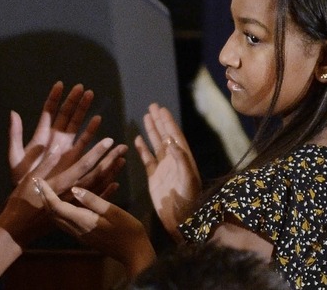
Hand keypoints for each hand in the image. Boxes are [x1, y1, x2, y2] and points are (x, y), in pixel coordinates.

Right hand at [0, 137, 127, 247]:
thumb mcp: (26, 179)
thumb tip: (57, 147)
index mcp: (59, 184)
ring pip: (98, 188)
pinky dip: (106, 192)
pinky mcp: (75, 212)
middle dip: (109, 161)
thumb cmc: (21, 200)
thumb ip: (44, 164)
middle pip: (95, 176)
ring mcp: (75, 205)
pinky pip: (94, 203)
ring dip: (111, 173)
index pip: (82, 166)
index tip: (108, 140)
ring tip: (122, 160)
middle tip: (122, 148)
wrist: (19, 228)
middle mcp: (71, 195)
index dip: (96, 153)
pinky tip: (116, 183)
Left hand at [8, 82, 101, 184]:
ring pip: (76, 124)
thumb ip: (15, 135)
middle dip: (74, 100)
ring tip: (91, 95)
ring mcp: (66, 147)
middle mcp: (56, 138)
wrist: (32, 198)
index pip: (49, 111)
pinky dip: (90, 130)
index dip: (54, 97)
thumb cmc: (22, 178)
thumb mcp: (15, 157)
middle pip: (66, 114)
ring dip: (84, 110)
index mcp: (41, 135)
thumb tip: (13, 112)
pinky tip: (97, 120)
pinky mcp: (74, 158)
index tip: (60, 84)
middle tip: (82, 87)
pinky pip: (84, 141)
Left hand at [35, 178, 155, 277]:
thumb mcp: (113, 211)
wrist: (134, 253)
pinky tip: (63, 202)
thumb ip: (92, 200)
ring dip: (50, 205)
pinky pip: (65, 223)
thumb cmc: (128, 230)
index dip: (46, 193)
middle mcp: (77, 229)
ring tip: (46, 190)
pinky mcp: (84, 236)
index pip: (57, 206)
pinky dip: (59, 211)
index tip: (39, 180)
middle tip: (38, 182)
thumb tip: (74, 190)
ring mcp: (80, 235)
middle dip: (43, 198)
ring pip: (57, 219)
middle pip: (52, 214)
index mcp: (83, 221)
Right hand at [135, 103, 201, 241]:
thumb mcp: (188, 180)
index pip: (174, 136)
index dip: (168, 122)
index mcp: (183, 159)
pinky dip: (143, 149)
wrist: (181, 221)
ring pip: (156, 145)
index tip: (161, 109)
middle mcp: (174, 161)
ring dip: (151, 131)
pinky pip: (147, 160)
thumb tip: (172, 142)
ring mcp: (163, 169)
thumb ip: (182, 161)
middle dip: (159, 121)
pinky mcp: (154, 178)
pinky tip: (137, 139)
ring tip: (146, 117)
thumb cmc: (189, 201)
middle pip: (165, 136)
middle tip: (152, 106)